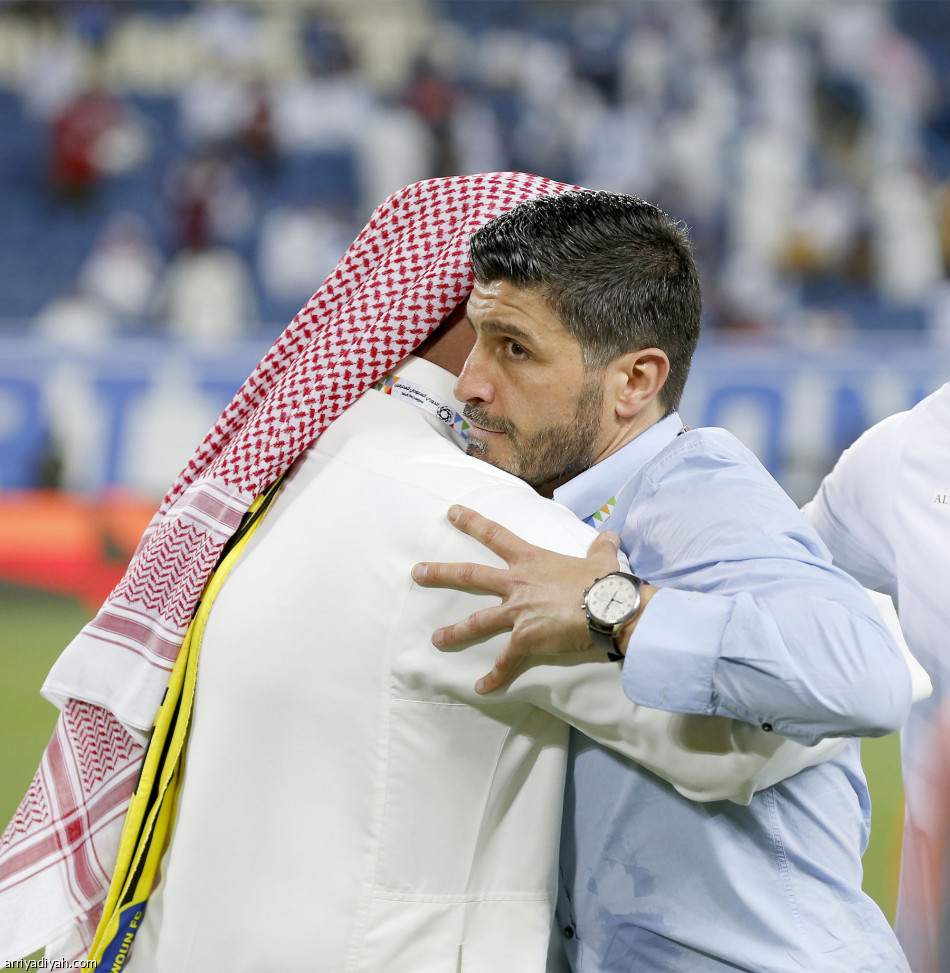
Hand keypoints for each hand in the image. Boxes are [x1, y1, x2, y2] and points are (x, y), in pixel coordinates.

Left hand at [411, 505, 623, 692]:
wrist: (609, 608)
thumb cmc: (605, 583)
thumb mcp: (601, 560)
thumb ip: (600, 548)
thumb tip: (610, 536)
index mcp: (531, 560)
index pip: (495, 535)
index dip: (472, 522)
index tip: (451, 513)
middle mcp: (517, 583)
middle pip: (470, 576)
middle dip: (440, 574)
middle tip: (416, 572)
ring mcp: (518, 612)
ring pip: (476, 622)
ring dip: (454, 632)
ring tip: (436, 639)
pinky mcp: (525, 639)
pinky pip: (505, 662)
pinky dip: (494, 677)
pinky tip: (481, 688)